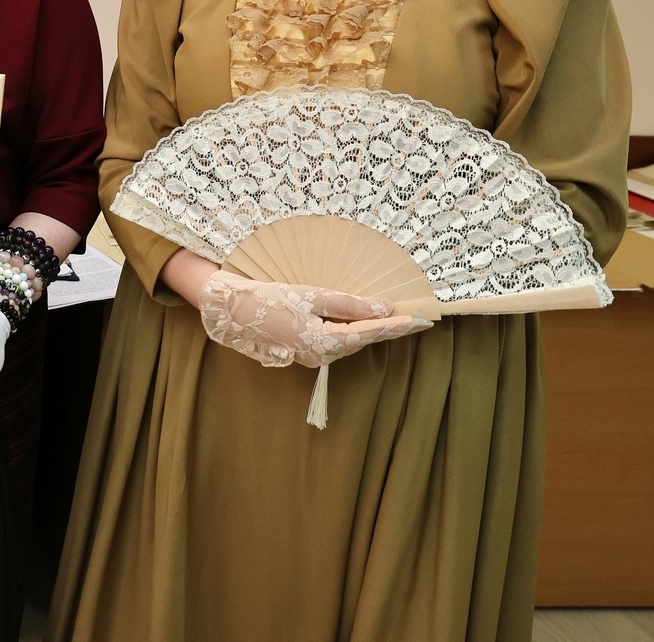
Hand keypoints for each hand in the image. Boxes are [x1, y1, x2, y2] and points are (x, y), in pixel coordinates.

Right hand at [199, 271, 429, 368]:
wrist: (232, 310)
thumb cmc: (269, 299)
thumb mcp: (312, 295)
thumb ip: (349, 304)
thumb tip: (383, 307)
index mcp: (323, 343)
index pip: (369, 333)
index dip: (396, 326)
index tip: (421, 320)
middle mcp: (320, 357)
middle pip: (360, 340)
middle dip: (385, 328)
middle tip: (413, 318)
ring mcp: (310, 358)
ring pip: (347, 342)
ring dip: (366, 329)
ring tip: (390, 317)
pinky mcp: (301, 352)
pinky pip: (332, 341)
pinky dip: (347, 330)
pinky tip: (356, 319)